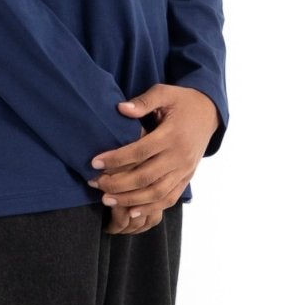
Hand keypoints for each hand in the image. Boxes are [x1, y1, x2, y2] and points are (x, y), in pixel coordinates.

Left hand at [88, 83, 219, 234]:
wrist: (210, 113)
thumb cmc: (182, 101)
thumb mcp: (165, 93)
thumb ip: (144, 101)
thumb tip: (121, 108)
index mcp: (172, 135)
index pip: (140, 151)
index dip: (116, 159)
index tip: (95, 162)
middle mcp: (180, 156)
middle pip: (146, 177)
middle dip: (118, 184)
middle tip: (95, 184)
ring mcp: (185, 170)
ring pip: (156, 193)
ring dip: (130, 200)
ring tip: (107, 200)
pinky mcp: (187, 178)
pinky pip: (169, 198)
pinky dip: (151, 208)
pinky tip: (132, 211)